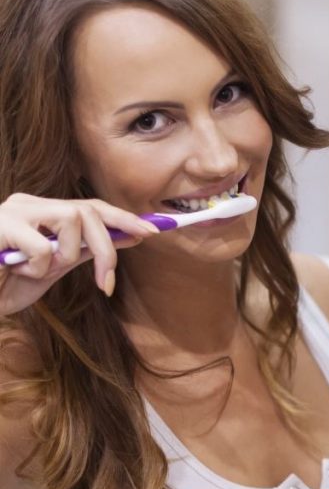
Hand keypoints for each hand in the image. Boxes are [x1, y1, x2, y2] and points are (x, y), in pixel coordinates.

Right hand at [0, 193, 158, 314]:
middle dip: (107, 248)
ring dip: (65, 256)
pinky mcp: (0, 225)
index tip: (154, 231)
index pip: (91, 206)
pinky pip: (44, 247)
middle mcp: (28, 204)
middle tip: (107, 283)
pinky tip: (16, 271)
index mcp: (42, 211)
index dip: (123, 218)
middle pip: (88, 212)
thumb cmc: (6, 284)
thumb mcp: (54, 269)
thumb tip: (131, 237)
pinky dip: (39, 268)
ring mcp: (12, 211)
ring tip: (38, 272)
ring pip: (72, 222)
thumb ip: (86, 251)